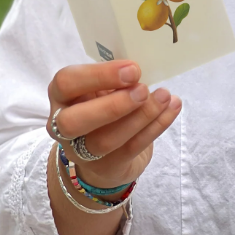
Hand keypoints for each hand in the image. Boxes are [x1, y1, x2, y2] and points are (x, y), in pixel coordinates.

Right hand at [46, 60, 180, 189]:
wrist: (104, 154)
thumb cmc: (103, 105)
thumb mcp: (101, 86)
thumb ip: (114, 77)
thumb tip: (140, 67)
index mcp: (61, 96)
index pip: (66, 83)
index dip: (98, 76)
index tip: (132, 69)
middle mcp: (63, 126)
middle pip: (74, 122)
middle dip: (112, 105)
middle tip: (143, 90)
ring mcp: (82, 152)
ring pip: (106, 140)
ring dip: (141, 116)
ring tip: (164, 96)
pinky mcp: (108, 167)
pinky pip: (132, 148)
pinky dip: (156, 126)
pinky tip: (172, 108)